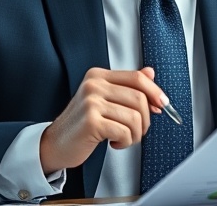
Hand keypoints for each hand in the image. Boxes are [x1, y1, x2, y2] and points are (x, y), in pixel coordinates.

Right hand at [40, 67, 166, 173]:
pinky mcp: (91, 122)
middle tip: (137, 130)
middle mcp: (94, 85)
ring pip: (135, 117)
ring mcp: (91, 102)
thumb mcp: (104, 101)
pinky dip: (125, 142)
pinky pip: (124, 132)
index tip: (162, 105)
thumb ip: (126, 86)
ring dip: (135, 134)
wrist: (54, 144)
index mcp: (98, 76)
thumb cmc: (81, 125)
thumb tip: (150, 72)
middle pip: (140, 98)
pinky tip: (114, 143)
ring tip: (123, 138)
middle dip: (145, 120)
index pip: (137, 78)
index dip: (155, 92)